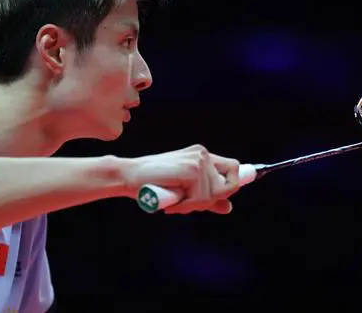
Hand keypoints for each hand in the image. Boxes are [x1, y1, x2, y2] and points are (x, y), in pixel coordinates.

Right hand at [124, 144, 240, 213]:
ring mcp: (198, 159)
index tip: (221, 198)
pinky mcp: (192, 168)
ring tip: (174, 202)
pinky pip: (202, 197)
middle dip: (210, 201)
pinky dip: (187, 206)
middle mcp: (202, 154)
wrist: (128, 176)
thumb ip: (207, 199)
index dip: (232, 185)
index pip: (234, 168)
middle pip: (230, 184)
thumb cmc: (152, 184)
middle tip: (186, 204)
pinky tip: (172, 202)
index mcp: (202, 156)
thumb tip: (229, 207)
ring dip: (194, 206)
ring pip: (215, 194)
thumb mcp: (185, 193)